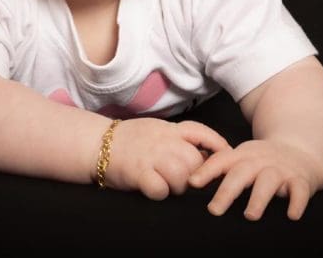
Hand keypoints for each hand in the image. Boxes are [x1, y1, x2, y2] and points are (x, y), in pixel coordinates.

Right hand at [103, 119, 230, 199]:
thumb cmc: (128, 140)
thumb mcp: (156, 130)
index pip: (200, 132)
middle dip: (195, 175)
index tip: (226, 155)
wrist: (95, 144)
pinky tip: (153, 189)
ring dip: (178, 187)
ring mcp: (150, 156)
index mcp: (168, 129)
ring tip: (167, 186)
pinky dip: (160, 193)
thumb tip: (205, 155)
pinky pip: (160, 189)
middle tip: (183, 181)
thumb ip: (178, 139)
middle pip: (195, 160)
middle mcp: (162, 140)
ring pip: (182, 176)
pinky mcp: (138, 172)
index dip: (217, 144)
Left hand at [187, 138, 322, 220]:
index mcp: (243, 155)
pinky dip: (297, 202)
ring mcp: (281, 169)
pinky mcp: (300, 179)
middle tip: (214, 210)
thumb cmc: (263, 161)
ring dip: (259, 198)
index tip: (192, 183)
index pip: (222, 160)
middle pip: (242, 172)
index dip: (206, 170)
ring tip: (250, 215)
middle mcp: (260, 160)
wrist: (301, 151)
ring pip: (269, 181)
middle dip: (227, 191)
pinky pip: (299, 190)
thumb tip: (190, 184)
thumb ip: (221, 170)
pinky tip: (292, 215)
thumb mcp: (242, 159)